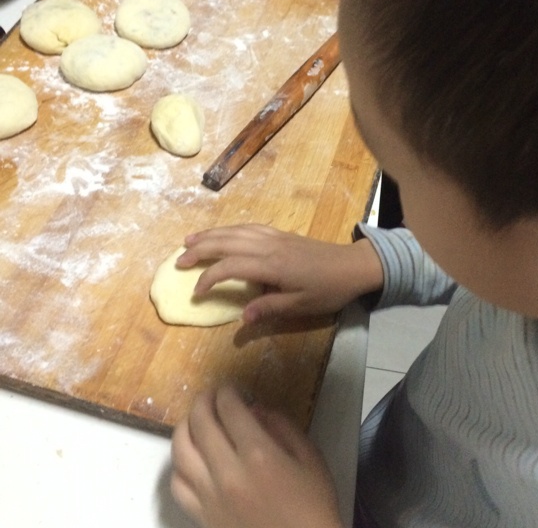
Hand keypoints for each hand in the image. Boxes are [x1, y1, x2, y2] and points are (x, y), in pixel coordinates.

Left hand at [171, 386, 343, 527]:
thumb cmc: (313, 505)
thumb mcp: (310, 457)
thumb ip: (282, 427)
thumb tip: (254, 410)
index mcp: (258, 455)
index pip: (229, 409)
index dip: (227, 392)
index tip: (230, 388)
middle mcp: (228, 472)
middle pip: (200, 424)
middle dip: (203, 401)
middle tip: (210, 395)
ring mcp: (210, 496)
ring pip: (180, 451)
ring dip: (185, 427)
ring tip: (195, 419)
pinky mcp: (202, 516)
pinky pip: (178, 484)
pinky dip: (179, 464)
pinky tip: (190, 457)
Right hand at [176, 224, 382, 322]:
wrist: (352, 265)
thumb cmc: (328, 290)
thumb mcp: (301, 306)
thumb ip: (269, 308)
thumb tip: (241, 318)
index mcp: (272, 266)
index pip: (231, 267)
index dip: (210, 278)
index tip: (196, 292)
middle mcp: (269, 246)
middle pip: (227, 242)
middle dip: (200, 250)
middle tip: (178, 260)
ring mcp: (274, 237)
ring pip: (236, 231)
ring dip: (211, 234)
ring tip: (189, 241)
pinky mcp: (281, 234)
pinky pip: (249, 227)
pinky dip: (231, 229)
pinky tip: (223, 233)